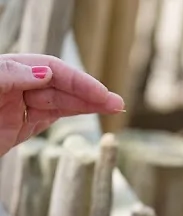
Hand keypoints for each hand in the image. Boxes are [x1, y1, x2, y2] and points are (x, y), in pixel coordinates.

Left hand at [0, 53, 123, 156]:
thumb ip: (10, 74)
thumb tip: (45, 72)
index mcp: (8, 69)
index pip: (50, 69)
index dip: (77, 80)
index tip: (100, 93)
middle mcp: (18, 84)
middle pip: (60, 86)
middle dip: (89, 93)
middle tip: (117, 103)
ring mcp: (21, 104)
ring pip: (61, 102)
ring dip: (88, 104)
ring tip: (115, 108)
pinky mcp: (23, 125)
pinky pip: (53, 115)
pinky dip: (74, 112)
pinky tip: (92, 110)